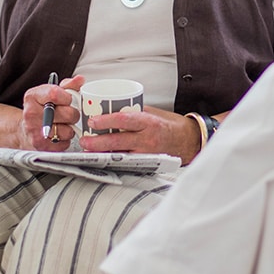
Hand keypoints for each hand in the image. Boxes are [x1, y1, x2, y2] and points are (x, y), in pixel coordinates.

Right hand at [21, 74, 83, 150]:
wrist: (25, 130)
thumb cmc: (42, 109)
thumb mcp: (51, 92)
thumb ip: (68, 86)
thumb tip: (80, 80)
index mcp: (33, 97)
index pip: (56, 93)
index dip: (68, 97)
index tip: (67, 99)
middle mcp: (31, 114)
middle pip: (68, 113)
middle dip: (72, 114)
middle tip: (67, 114)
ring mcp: (35, 132)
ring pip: (68, 130)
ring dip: (70, 128)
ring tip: (62, 125)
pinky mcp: (41, 147)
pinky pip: (65, 143)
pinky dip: (65, 140)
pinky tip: (58, 135)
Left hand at [78, 106, 228, 164]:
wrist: (189, 141)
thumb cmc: (171, 125)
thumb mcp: (153, 113)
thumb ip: (135, 113)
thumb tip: (113, 110)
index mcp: (149, 123)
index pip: (124, 120)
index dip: (106, 121)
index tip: (93, 121)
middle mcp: (147, 139)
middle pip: (118, 141)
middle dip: (97, 142)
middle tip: (84, 140)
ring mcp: (146, 153)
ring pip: (119, 155)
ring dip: (103, 153)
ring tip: (90, 150)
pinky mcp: (146, 163)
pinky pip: (127, 162)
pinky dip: (115, 159)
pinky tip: (105, 158)